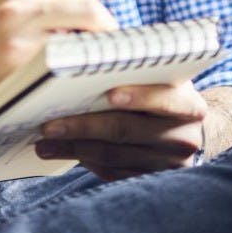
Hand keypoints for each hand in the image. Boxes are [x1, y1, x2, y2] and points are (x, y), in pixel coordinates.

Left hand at [35, 81, 207, 180]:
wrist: (186, 131)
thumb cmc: (162, 92)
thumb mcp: (159, 76)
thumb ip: (134, 66)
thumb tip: (86, 50)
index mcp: (188, 104)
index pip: (166, 99)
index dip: (140, 96)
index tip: (109, 94)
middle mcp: (183, 138)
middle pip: (127, 131)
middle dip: (84, 126)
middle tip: (49, 125)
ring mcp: (167, 166)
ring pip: (114, 155)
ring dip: (74, 148)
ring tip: (43, 142)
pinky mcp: (149, 182)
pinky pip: (111, 173)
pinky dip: (83, 160)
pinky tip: (58, 152)